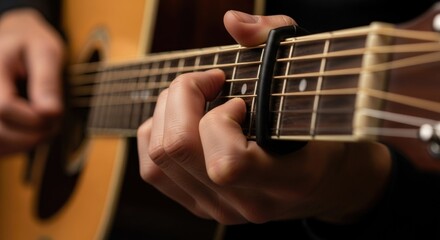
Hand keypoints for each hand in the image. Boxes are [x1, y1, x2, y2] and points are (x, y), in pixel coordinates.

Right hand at [0, 9, 63, 154]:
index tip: (55, 114)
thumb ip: (48, 81)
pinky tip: (29, 133)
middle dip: (32, 135)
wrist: (14, 36)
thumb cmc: (32, 42)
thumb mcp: (46, 52)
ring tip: (44, 128)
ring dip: (23, 144)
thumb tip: (51, 113)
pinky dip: (13, 145)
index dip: (33, 119)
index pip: (3, 107)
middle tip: (54, 126)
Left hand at [137, 10, 391, 224]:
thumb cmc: (320, 132)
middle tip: (208, 82)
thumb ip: (275, 40)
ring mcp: (220, 209)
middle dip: (182, 98)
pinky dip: (156, 134)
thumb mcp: (311, 82)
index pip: (227, 163)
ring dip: (166, 112)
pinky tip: (181, 120)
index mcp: (284, 179)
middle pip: (178, 149)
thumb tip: (232, 22)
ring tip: (194, 97)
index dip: (219, 119)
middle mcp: (246, 202)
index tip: (238, 99)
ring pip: (159, 159)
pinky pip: (153, 171)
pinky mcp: (201, 205)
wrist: (326, 185)